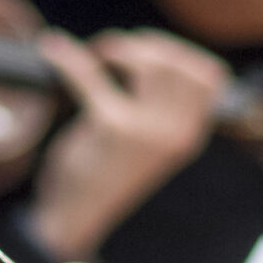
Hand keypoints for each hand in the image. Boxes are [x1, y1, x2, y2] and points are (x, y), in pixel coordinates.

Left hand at [28, 28, 225, 259]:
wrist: (75, 218)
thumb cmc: (107, 173)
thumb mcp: (148, 140)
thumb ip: (161, 104)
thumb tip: (152, 49)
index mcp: (189, 136)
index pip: (210, 76)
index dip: (179, 53)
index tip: (149, 51)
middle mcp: (175, 134)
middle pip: (177, 63)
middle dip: (145, 45)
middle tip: (114, 51)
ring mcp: (145, 130)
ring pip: (146, 63)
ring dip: (116, 48)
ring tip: (96, 55)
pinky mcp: (110, 127)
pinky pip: (90, 76)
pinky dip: (67, 59)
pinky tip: (52, 51)